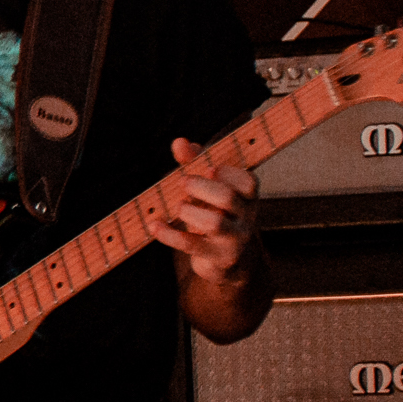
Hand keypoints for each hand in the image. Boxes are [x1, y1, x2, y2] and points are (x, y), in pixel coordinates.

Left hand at [156, 137, 257, 286]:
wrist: (226, 259)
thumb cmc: (214, 212)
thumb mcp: (208, 187)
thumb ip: (195, 162)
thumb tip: (180, 142)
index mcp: (248, 196)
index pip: (248, 181)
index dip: (227, 173)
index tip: (207, 168)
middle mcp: (247, 217)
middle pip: (228, 198)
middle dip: (202, 187)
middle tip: (184, 182)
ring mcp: (235, 239)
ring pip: (214, 224)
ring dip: (189, 212)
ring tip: (179, 207)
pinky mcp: (219, 258)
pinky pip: (192, 245)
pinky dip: (169, 234)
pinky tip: (154, 225)